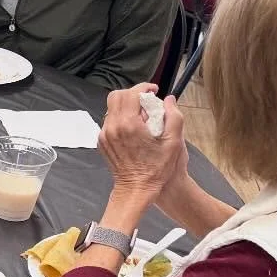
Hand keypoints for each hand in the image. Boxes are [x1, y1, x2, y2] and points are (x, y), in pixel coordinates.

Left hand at [97, 84, 186, 205]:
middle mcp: (113, 127)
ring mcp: (105, 135)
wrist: (137, 190)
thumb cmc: (157, 169)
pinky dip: (120, 118)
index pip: (131, 93)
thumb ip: (174, 116)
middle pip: (117, 96)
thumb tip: (169, 99)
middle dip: (133, 94)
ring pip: (111, 108)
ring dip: (126, 105)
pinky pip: (109, 122)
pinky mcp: (102, 142)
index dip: (144, 87)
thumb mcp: (174, 142)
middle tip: (147, 101)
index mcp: (129, 124)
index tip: (154, 90)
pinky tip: (134, 128)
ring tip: (142, 115)